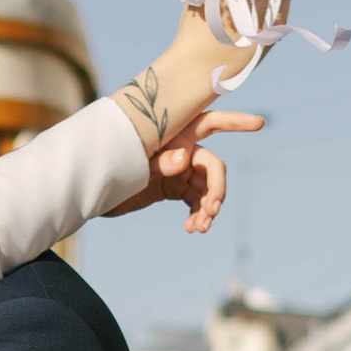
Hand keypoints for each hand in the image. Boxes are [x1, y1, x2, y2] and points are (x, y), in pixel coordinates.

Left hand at [107, 106, 262, 234]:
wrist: (90, 188)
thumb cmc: (109, 165)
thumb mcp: (132, 163)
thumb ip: (158, 160)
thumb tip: (184, 160)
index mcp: (175, 134)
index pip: (211, 122)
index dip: (236, 122)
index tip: (260, 124)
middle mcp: (182, 149)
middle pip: (213, 168)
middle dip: (216, 190)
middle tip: (211, 212)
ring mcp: (179, 169)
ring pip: (206, 189)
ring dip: (208, 209)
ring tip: (199, 228)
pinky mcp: (173, 187)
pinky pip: (195, 201)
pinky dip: (197, 215)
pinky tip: (191, 228)